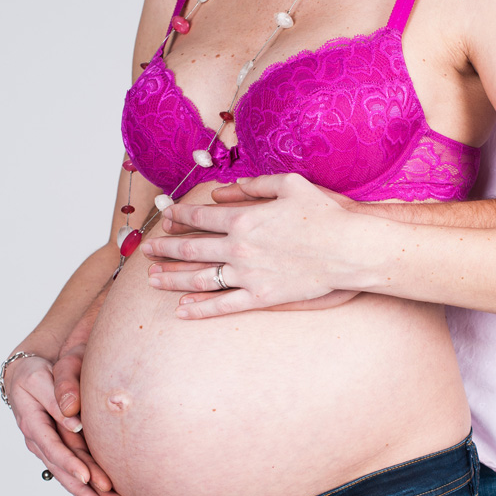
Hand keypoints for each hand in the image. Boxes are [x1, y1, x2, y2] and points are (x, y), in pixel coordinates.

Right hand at [6, 353, 132, 495]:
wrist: (27, 375)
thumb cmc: (36, 374)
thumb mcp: (42, 379)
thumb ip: (57, 398)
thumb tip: (74, 422)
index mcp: (33, 424)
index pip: (53, 448)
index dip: (70, 464)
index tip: (87, 478)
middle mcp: (40, 442)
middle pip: (64, 471)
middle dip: (86, 491)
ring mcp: (50, 450)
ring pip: (70, 478)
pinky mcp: (62, 452)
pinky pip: (74, 475)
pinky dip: (89, 492)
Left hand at [143, 175, 360, 317]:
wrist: (349, 248)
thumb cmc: (323, 213)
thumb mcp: (288, 184)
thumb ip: (252, 186)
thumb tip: (222, 192)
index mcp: (242, 218)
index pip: (198, 218)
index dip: (178, 217)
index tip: (165, 219)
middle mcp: (238, 248)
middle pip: (190, 249)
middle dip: (164, 249)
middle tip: (147, 252)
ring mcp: (247, 275)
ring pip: (199, 279)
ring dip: (172, 279)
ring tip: (152, 280)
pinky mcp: (261, 298)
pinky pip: (223, 305)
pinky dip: (200, 309)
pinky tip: (182, 310)